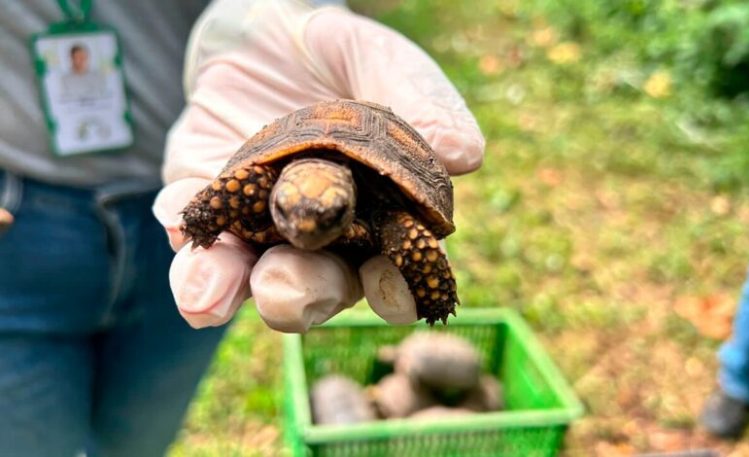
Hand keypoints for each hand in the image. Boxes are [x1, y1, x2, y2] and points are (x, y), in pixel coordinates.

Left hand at [152, 0, 483, 331]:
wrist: (264, 25)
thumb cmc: (339, 54)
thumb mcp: (381, 61)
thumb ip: (421, 100)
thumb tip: (464, 156)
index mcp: (379, 216)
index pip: (394, 272)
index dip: (395, 291)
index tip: (391, 289)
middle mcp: (321, 236)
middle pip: (319, 285)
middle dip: (303, 292)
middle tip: (284, 288)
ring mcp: (258, 224)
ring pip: (250, 276)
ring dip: (230, 288)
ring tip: (209, 296)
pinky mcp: (204, 202)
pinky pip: (193, 235)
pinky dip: (187, 250)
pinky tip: (182, 244)